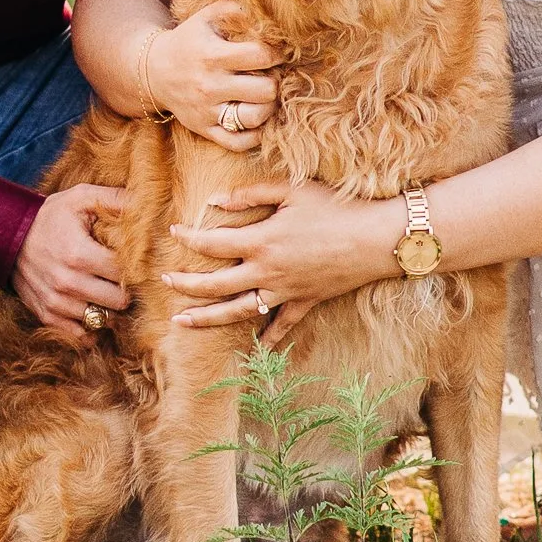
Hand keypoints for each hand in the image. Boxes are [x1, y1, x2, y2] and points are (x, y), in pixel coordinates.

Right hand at [15, 184, 129, 347]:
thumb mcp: (81, 198)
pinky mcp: (47, 315)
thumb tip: (147, 202)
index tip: (138, 261)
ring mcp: (57, 302)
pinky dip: (92, 326)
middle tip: (128, 279)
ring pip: (103, 319)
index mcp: (79, 254)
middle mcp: (68, 283)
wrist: (7, 235)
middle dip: (128, 290)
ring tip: (111, 291)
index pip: (125, 272)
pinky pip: (81, 334)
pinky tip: (94, 307)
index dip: (137, 267)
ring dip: (111, 308)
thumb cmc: (50, 216)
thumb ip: (115, 199)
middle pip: (119, 300)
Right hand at [144, 0, 280, 151]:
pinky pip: (239, 142)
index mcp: (212, 55)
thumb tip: (267, 9)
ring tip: (265, 96)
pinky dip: (254, 135)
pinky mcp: (205, 130)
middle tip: (271, 75)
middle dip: (275, 81)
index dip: (277, 52)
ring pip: (255, 118)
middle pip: (265, 90)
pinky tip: (256, 119)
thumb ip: (236, 9)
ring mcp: (207, 111)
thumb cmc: (189, 40)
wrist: (153, 71)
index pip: (261, 56)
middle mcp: (210, 85)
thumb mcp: (206, 17)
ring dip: (268, 107)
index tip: (277, 52)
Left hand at [164, 178, 397, 347]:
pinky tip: (254, 350)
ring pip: (238, 312)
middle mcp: (267, 272)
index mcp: (261, 241)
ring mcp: (285, 291)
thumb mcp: (292, 190)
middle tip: (163, 281)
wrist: (377, 238)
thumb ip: (251, 194)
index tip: (173, 231)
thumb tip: (216, 200)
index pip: (212, 243)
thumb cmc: (337, 207)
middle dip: (185, 284)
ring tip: (181, 321)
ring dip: (207, 318)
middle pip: (215, 285)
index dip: (188, 237)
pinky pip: (283, 325)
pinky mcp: (306, 302)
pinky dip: (268, 339)